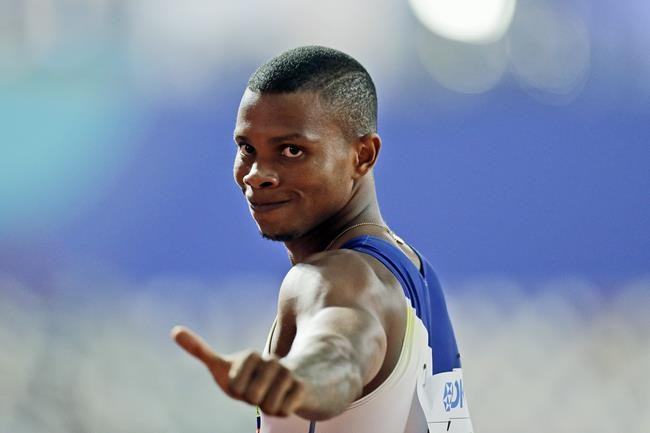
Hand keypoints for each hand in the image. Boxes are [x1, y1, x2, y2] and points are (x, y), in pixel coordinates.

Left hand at [171, 325, 304, 416]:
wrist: (292, 381)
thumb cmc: (252, 378)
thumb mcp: (224, 367)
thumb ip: (200, 350)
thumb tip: (174, 330)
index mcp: (250, 356)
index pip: (235, 386)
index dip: (237, 391)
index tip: (243, 383)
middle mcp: (271, 360)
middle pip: (251, 397)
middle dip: (253, 400)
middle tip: (259, 391)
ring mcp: (287, 373)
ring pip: (267, 406)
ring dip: (268, 406)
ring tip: (273, 395)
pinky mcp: (301, 387)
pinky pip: (283, 410)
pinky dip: (282, 411)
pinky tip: (287, 399)